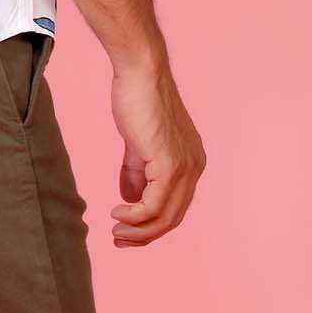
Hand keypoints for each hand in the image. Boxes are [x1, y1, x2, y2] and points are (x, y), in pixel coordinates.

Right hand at [108, 58, 206, 245]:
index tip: (126, 229)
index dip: (151, 224)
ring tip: (117, 231)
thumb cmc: (137, 98)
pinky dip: (135, 215)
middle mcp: (194, 168)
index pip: (175, 206)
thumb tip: (129, 199)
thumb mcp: (137, 143)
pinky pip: (153, 205)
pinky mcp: (169, 164)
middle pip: (173, 218)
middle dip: (145, 235)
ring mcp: (185, 168)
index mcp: (191, 162)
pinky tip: (118, 211)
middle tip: (119, 239)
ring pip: (165, 217)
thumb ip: (135, 171)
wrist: (140, 72)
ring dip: (139, 230)